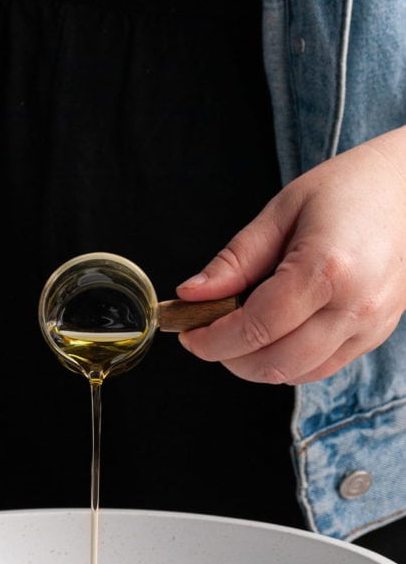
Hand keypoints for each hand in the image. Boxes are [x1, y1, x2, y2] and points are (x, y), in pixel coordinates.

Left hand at [175, 126, 405, 383]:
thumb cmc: (351, 188)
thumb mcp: (284, 210)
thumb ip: (236, 259)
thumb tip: (191, 295)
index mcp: (327, 270)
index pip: (255, 328)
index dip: (212, 340)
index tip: (188, 334)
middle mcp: (354, 307)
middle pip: (274, 364)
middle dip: (229, 358)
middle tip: (208, 334)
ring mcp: (370, 327)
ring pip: (296, 375)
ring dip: (256, 365)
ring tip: (239, 333)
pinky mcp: (376, 336)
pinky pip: (320, 368)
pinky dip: (287, 362)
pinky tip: (274, 334)